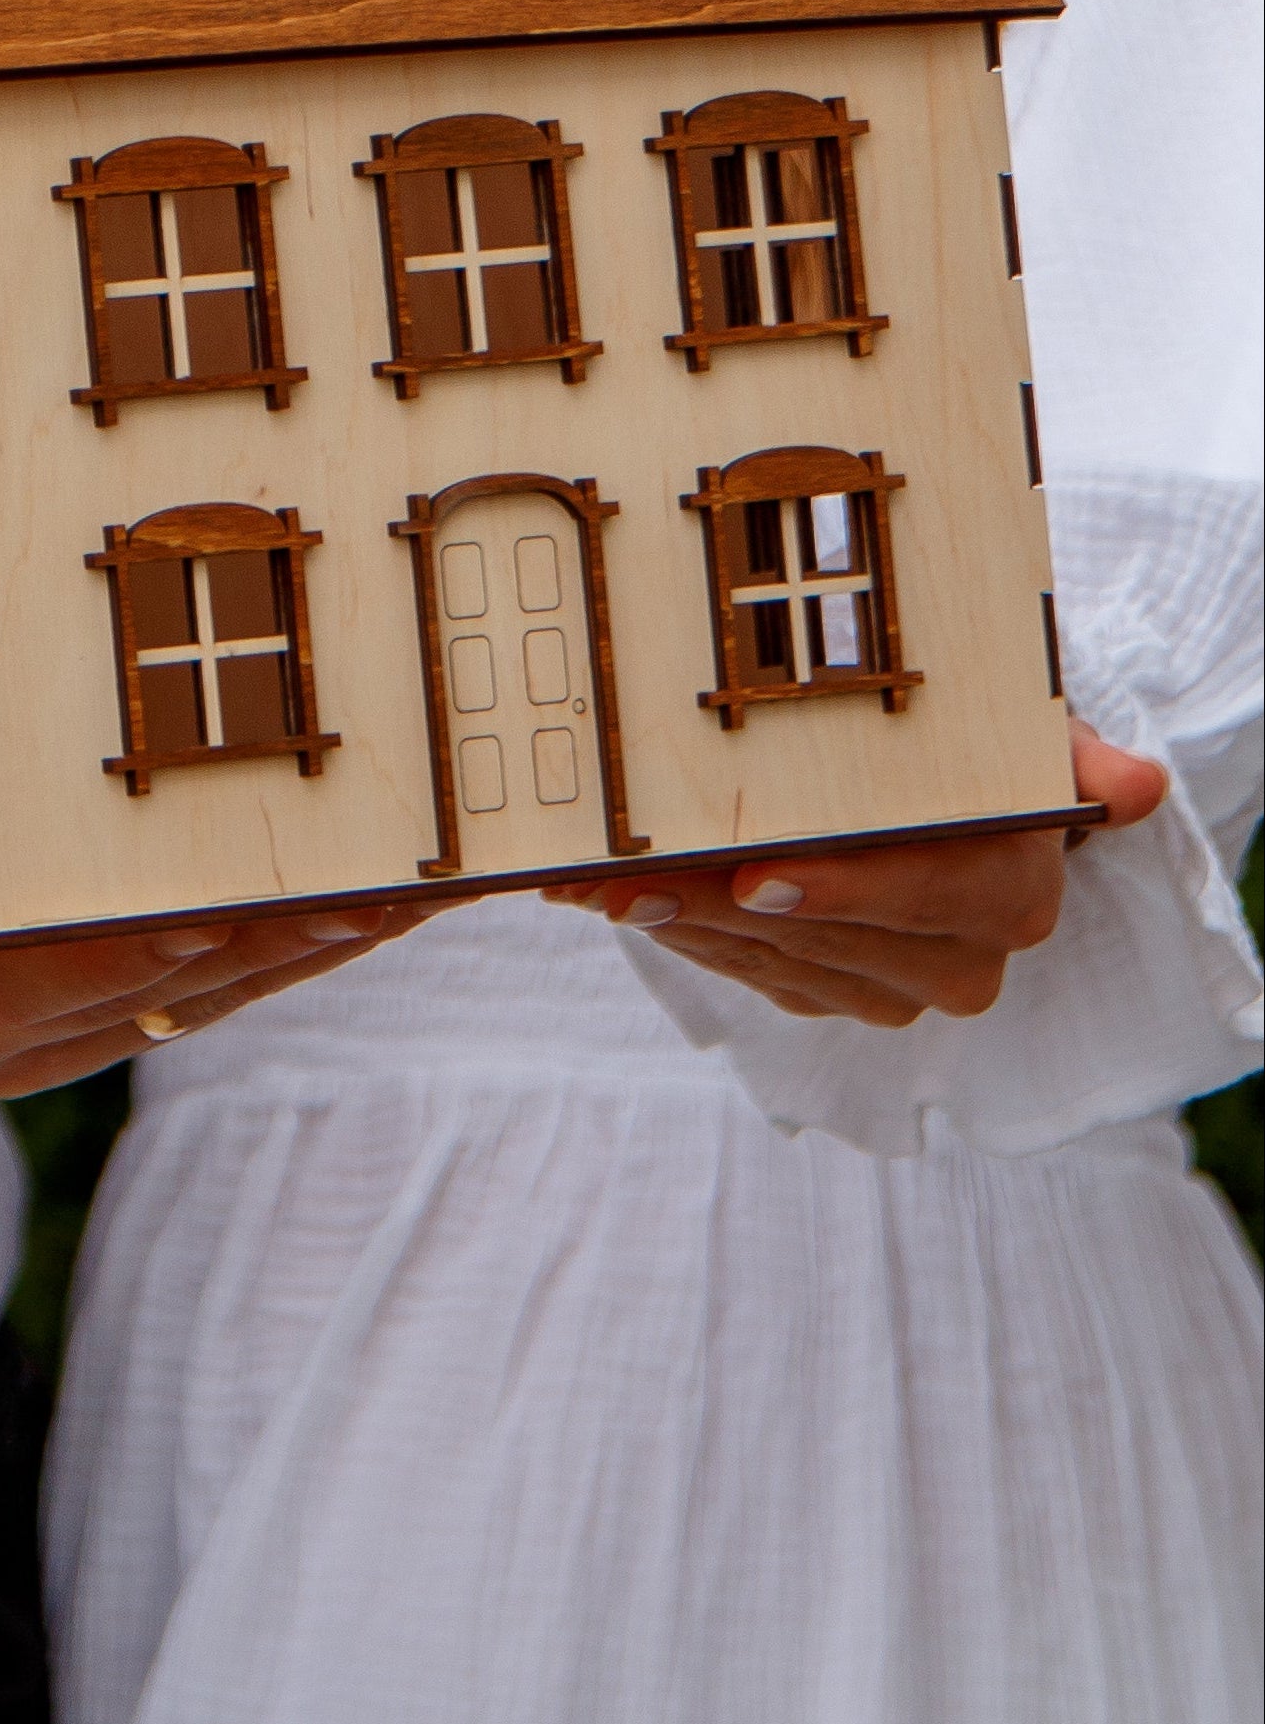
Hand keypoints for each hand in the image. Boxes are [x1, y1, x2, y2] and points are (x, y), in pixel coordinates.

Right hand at [0, 893, 444, 1099]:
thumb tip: (66, 652)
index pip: (122, 948)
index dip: (242, 909)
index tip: (344, 866)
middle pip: (172, 979)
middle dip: (305, 925)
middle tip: (416, 873)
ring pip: (178, 1004)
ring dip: (294, 949)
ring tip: (398, 893)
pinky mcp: (6, 1067)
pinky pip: (149, 1020)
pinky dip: (234, 968)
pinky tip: (308, 923)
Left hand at [543, 723, 1167, 1024]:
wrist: (954, 796)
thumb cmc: (982, 748)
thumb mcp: (1027, 729)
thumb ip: (1073, 754)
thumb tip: (1132, 788)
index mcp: (1010, 894)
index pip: (927, 896)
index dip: (844, 891)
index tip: (759, 874)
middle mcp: (960, 961)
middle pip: (821, 934)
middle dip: (713, 901)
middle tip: (624, 870)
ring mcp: (889, 988)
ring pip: (766, 957)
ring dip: (674, 918)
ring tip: (591, 875)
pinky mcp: (828, 993)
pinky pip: (742, 969)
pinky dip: (675, 929)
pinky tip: (613, 891)